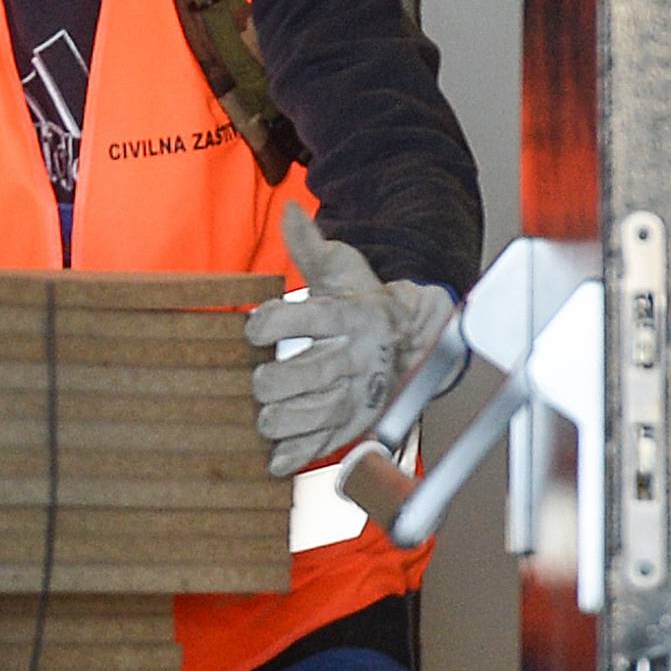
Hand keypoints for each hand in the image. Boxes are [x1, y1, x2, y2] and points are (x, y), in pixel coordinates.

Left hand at [247, 201, 456, 478]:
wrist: (417, 340)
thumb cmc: (367, 302)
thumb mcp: (344, 271)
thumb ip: (311, 247)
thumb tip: (290, 211)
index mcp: (356, 316)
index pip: (312, 319)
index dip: (272, 323)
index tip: (253, 327)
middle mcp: (361, 358)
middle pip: (310, 375)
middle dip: (273, 382)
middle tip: (260, 380)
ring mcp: (361, 395)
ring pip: (315, 416)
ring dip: (281, 420)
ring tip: (266, 415)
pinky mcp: (358, 424)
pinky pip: (326, 447)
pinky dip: (298, 457)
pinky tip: (274, 459)